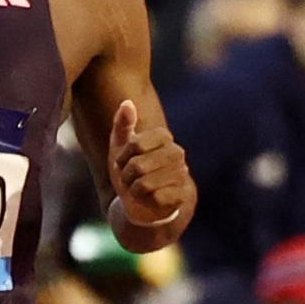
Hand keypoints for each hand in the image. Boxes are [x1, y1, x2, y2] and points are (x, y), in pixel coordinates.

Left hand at [107, 99, 192, 230]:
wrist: (144, 201)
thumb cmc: (131, 170)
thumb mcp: (121, 146)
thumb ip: (123, 124)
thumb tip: (127, 102)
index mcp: (164, 137)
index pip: (135, 144)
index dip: (123, 157)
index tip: (124, 161)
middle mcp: (177, 153)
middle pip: (138, 165)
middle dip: (126, 176)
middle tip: (130, 178)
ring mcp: (182, 174)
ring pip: (144, 184)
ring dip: (134, 190)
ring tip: (139, 189)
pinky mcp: (183, 195)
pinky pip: (155, 198)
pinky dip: (146, 201)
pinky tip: (150, 199)